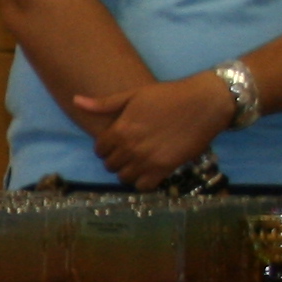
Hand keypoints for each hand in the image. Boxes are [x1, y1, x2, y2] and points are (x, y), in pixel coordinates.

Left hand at [66, 73, 233, 188]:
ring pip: (125, 178)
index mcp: (120, 130)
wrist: (204, 103)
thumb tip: (76, 100)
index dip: (106, 147)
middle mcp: (131, 148)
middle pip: (110, 166)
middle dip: (116, 160)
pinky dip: (144, 182)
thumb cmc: (168, 95)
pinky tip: (150, 171)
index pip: (100, 150)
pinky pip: (144, 186)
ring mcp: (148, 160)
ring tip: (138, 162)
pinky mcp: (165, 169)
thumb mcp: (133, 95)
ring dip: (128, 172)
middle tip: (128, 152)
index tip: (116, 143)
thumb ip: (104, 104)